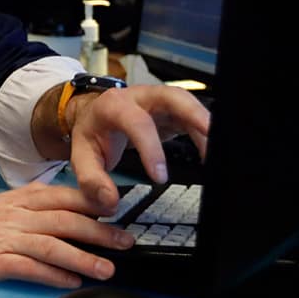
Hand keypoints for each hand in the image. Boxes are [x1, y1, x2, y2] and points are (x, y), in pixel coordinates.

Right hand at [0, 182, 133, 289]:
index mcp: (15, 198)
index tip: (117, 210)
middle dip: (99, 231)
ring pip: (52, 244)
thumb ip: (30, 207)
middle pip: (64, 219)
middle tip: (125, 240)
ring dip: (83, 257)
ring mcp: (3, 237)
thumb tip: (66, 211)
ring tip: (107, 268)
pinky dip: (54, 275)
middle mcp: (12, 215)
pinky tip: (71, 281)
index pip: (61, 196)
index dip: (92, 202)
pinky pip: (31, 268)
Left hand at [66, 84, 209, 208]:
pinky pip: (193, 116)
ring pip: (188, 103)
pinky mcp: (172, 109)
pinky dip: (205, 132)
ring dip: (206, 125)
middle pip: (172, 96)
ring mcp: (158, 100)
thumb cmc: (92, 132)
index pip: (136, 123)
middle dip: (194, 114)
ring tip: (217, 152)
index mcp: (114, 106)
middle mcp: (139, 97)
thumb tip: (109, 201)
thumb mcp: (81, 155)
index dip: (151, 149)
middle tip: (210, 137)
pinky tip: (211, 153)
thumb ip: (91, 179)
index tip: (159, 177)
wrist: (94, 115)